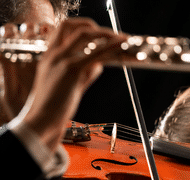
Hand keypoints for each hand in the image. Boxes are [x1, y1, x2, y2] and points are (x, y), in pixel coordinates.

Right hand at [1, 18, 125, 150]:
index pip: (62, 29)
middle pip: (73, 26)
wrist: (42, 120)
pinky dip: (110, 47)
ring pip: (86, 35)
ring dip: (106, 34)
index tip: (98, 32)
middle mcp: (53, 54)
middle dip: (95, 27)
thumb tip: (98, 65)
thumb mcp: (69, 85)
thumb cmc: (54, 107)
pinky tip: (121, 46)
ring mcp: (62, 60)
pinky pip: (94, 53)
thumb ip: (83, 74)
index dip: (81, 26)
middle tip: (113, 34)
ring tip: (123, 39)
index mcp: (49, 56)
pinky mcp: (71, 70)